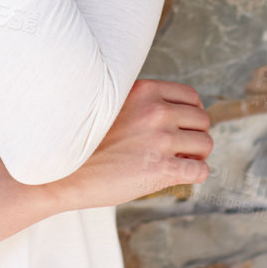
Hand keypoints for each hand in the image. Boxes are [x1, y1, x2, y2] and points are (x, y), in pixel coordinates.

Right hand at [61, 80, 212, 209]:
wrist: (61, 173)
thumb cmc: (87, 142)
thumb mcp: (114, 104)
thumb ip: (143, 102)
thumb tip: (174, 110)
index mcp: (146, 91)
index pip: (192, 97)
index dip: (191, 114)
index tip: (182, 127)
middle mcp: (157, 111)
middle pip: (203, 120)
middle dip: (195, 135)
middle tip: (179, 149)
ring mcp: (160, 140)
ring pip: (206, 144)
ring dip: (196, 155)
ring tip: (178, 162)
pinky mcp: (161, 169)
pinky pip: (200, 170)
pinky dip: (195, 174)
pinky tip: (179, 176)